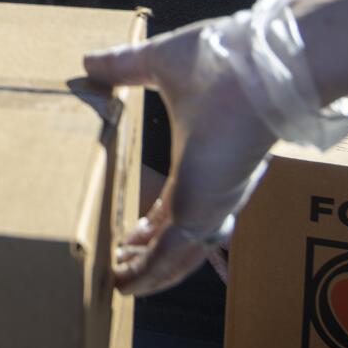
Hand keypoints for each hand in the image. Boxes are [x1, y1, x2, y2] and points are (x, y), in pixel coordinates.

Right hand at [85, 26, 277, 296]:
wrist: (258, 68)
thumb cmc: (221, 62)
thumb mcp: (159, 64)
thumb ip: (125, 66)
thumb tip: (89, 61)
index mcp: (204, 163)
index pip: (174, 206)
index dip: (152, 223)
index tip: (130, 232)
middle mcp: (212, 192)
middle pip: (177, 239)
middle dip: (148, 255)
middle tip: (120, 262)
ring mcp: (209, 206)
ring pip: (175, 256)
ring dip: (146, 272)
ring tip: (117, 281)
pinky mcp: (202, 214)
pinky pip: (169, 258)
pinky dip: (147, 275)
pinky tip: (123, 286)